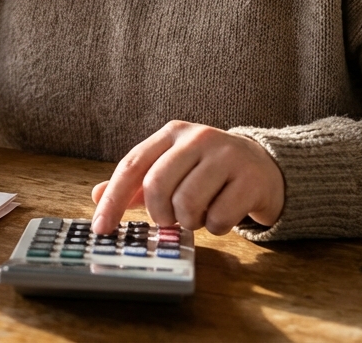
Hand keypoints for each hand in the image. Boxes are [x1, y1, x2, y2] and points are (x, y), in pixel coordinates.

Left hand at [90, 121, 283, 234]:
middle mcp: (198, 138)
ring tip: (200, 214)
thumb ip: (137, 183)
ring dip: (190, 221)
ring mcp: (227, 156)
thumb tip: (96, 195)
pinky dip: (216, 226)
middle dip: (160, 213)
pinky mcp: (251, 178)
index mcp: (172, 133)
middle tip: (170, 219)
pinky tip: (223, 213)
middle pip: (157, 186)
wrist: (264, 167)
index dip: (114, 199)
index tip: (101, 228)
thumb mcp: (172, 169)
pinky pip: (219, 218)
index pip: (133, 165)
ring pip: (188, 204)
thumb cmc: (209, 171)